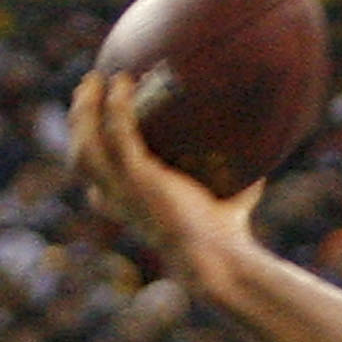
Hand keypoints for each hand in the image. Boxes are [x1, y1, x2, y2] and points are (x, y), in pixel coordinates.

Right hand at [67, 70, 264, 296]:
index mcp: (132, 211)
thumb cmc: (226, 238)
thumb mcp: (226, 207)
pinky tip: (123, 81)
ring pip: (85, 145)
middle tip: (89, 88)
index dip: (91, 160)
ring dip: (84, 109)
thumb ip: (236, 186)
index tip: (97, 128)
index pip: (99, 190)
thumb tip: (262, 164)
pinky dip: (115, 105)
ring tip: (95, 80)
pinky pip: (116, 132)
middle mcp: (120, 202)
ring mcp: (126, 191)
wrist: (222, 261)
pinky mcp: (139, 179)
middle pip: (81, 158)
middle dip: (79, 121)